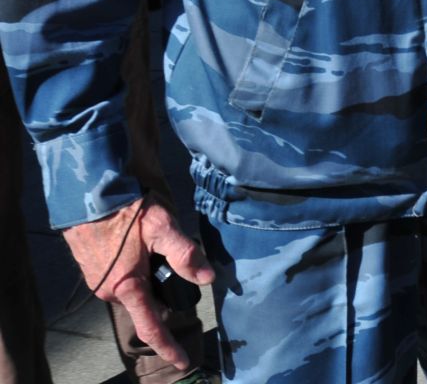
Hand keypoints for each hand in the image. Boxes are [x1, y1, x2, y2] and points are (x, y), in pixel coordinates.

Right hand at [62, 198, 213, 372]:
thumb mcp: (162, 227)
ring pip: (135, 290)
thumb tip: (207, 278)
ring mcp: (99, 283)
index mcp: (128, 288)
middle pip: (147, 304)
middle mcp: (110, 292)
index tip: (183, 362)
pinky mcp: (93, 272)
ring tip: (152, 247)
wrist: (87, 197)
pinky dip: (135, 271)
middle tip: (172, 264)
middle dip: (163, 292)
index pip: (152, 328)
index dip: (169, 347)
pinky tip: (138, 248)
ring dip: (148, 278)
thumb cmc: (126, 211)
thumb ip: (185, 254)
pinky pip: (122, 280)